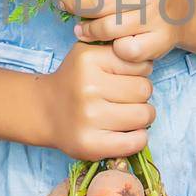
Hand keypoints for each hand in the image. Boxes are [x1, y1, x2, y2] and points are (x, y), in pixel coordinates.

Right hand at [37, 41, 154, 161]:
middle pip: (144, 90)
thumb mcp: (89, 54)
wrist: (44, 110)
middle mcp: (87, 88)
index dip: (138, 72)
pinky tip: (126, 131)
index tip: (125, 78)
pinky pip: (136, 141)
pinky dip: (138, 137)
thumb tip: (150, 61)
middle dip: (140, 94)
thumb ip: (118, 50)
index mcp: (88, 60)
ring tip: (126, 114)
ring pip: (144, 115)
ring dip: (141, 116)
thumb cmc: (75, 81)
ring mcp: (88, 118)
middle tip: (126, 98)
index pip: (141, 65)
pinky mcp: (90, 144)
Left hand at [56, 0, 195, 63]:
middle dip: (76, 4)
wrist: (188, 10)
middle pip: (103, 2)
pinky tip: (108, 43)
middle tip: (65, 4)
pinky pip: (125, 50)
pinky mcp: (161, 41)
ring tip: (79, 29)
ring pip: (109, 28)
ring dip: (87, 30)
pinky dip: (113, 48)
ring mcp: (158, 18)